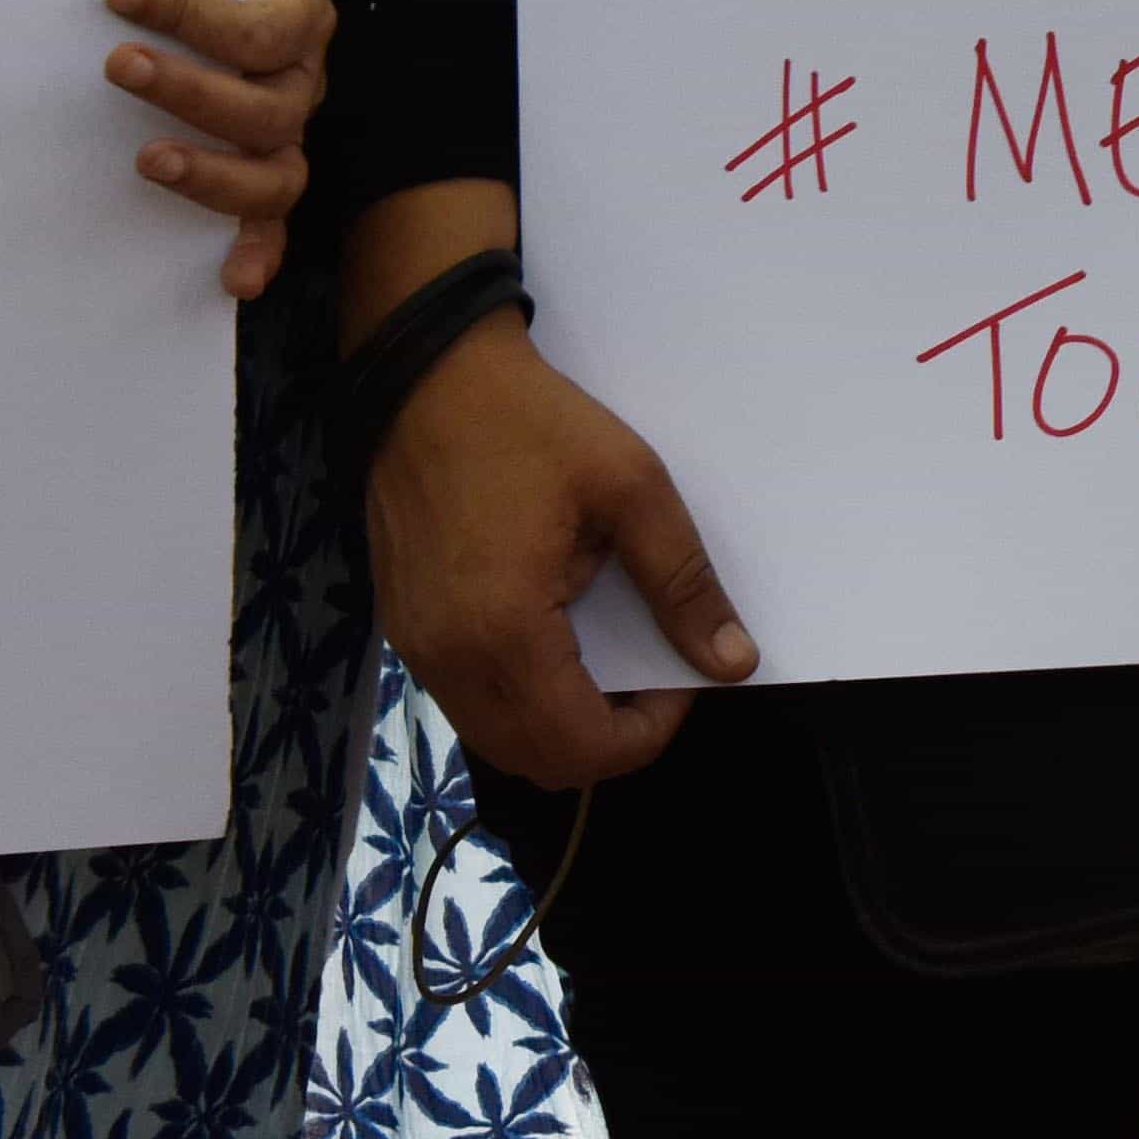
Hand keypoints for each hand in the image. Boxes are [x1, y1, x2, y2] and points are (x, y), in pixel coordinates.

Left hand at [103, 0, 330, 301]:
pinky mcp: (266, 180)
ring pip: (276, 175)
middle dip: (189, 90)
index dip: (191, 11)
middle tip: (117, 65)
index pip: (258, 26)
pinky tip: (232, 280)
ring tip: (147, 161)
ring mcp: (288, 137)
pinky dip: (257, 252)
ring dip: (211, 173)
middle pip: (268, 107)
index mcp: (300, 13)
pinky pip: (273, 226)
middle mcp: (304, 81)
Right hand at [364, 318, 753, 790]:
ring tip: (609, 663)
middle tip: (653, 678)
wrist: (428, 377)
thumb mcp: (631, 487)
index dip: (648, 732)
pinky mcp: (404, 632)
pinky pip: (469, 704)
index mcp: (504, 632)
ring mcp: (416, 650)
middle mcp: (448, 661)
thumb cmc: (530, 424)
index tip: (684, 677)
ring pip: (498, 740)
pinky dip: (521, 701)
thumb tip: (733, 661)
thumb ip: (683, 583)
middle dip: (608, 740)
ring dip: (562, 726)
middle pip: (538, 761)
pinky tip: (556, 646)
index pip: (582, 746)